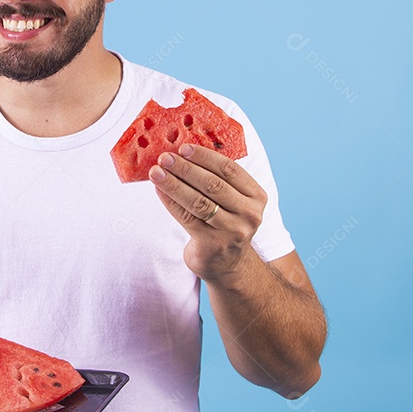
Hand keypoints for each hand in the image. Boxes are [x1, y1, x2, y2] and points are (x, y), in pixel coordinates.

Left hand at [148, 143, 266, 283]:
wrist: (228, 263)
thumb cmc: (225, 223)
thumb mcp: (232, 200)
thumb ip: (218, 179)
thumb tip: (184, 152)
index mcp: (256, 196)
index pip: (230, 169)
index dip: (205, 156)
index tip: (184, 147)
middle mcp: (249, 214)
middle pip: (213, 185)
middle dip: (186, 168)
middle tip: (165, 157)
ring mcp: (232, 231)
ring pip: (198, 201)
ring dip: (174, 184)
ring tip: (156, 172)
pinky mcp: (213, 244)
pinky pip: (187, 217)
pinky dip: (171, 201)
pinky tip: (159, 190)